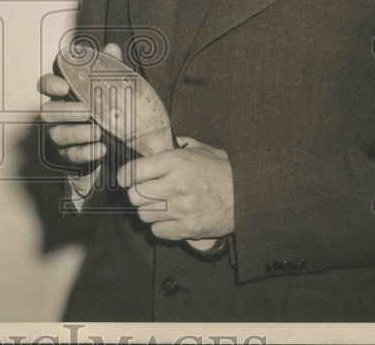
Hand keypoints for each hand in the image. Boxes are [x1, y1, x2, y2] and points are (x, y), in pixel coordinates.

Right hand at [38, 42, 125, 165]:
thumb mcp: (117, 87)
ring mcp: (62, 136)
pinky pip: (69, 156)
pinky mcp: (69, 156)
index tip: (64, 86)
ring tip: (98, 132)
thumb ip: (111, 69)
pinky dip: (85, 152)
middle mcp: (59, 114)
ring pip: (56, 135)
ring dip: (77, 133)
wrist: (129, 144)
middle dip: (65, 111)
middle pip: (46, 112)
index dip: (50, 84)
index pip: (46, 84)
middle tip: (87, 111)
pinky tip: (101, 149)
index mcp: (66, 94)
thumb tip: (111, 49)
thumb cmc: (115, 109)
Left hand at [117, 136, 233, 241]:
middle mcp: (176, 185)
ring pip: (144, 215)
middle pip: (135, 196)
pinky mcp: (188, 228)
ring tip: (160, 205)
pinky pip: (158, 231)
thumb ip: (177, 145)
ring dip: (148, 211)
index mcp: (177, 162)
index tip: (125, 178)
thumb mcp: (202, 150)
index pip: (135, 171)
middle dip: (136, 194)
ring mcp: (181, 209)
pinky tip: (170, 218)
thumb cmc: (224, 172)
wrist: (249, 196)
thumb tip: (156, 144)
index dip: (125, 175)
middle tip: (144, 192)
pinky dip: (160, 226)